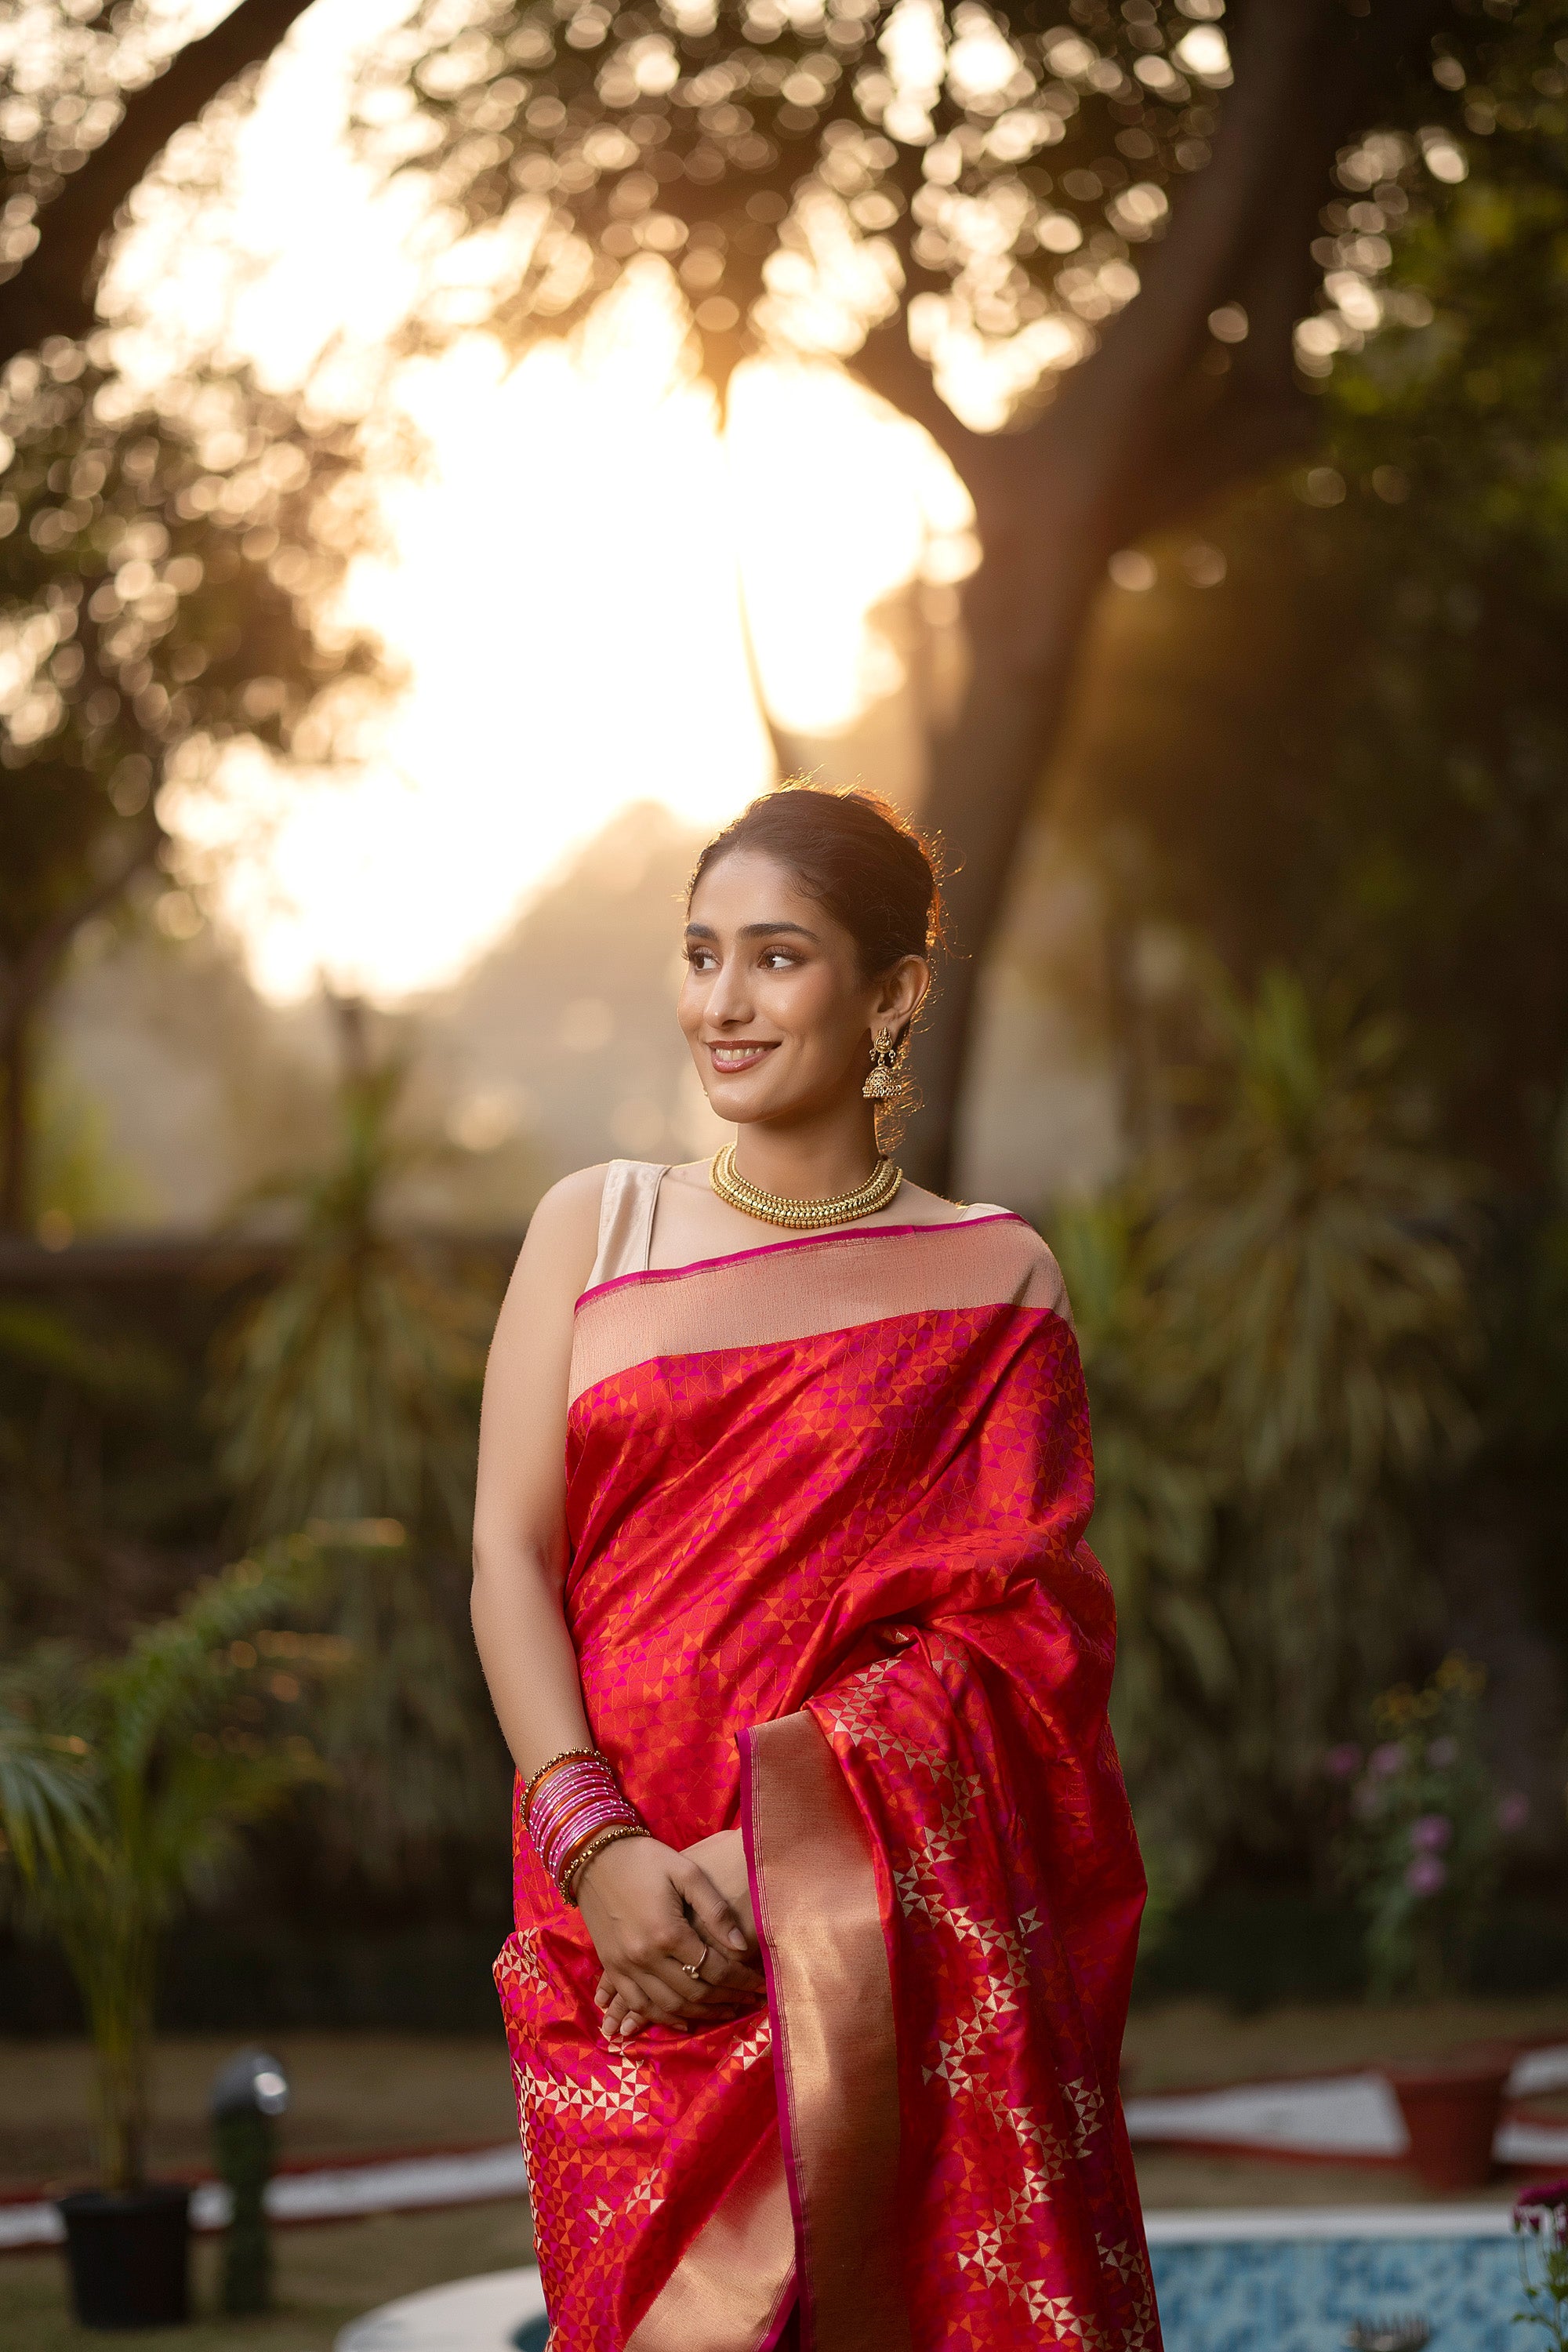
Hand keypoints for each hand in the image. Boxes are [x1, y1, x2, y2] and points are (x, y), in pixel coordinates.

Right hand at [578, 1833, 763, 2040]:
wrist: (595, 1857)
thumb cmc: (646, 1859)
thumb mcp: (686, 1872)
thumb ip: (715, 1909)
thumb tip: (740, 1946)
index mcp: (668, 1933)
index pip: (715, 1969)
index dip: (742, 1981)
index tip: (761, 1984)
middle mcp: (646, 1958)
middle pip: (694, 1993)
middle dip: (727, 2000)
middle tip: (749, 2000)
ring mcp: (625, 1967)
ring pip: (668, 2006)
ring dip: (700, 2014)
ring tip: (726, 2011)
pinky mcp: (611, 1968)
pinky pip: (639, 2004)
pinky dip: (663, 2018)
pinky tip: (683, 2021)